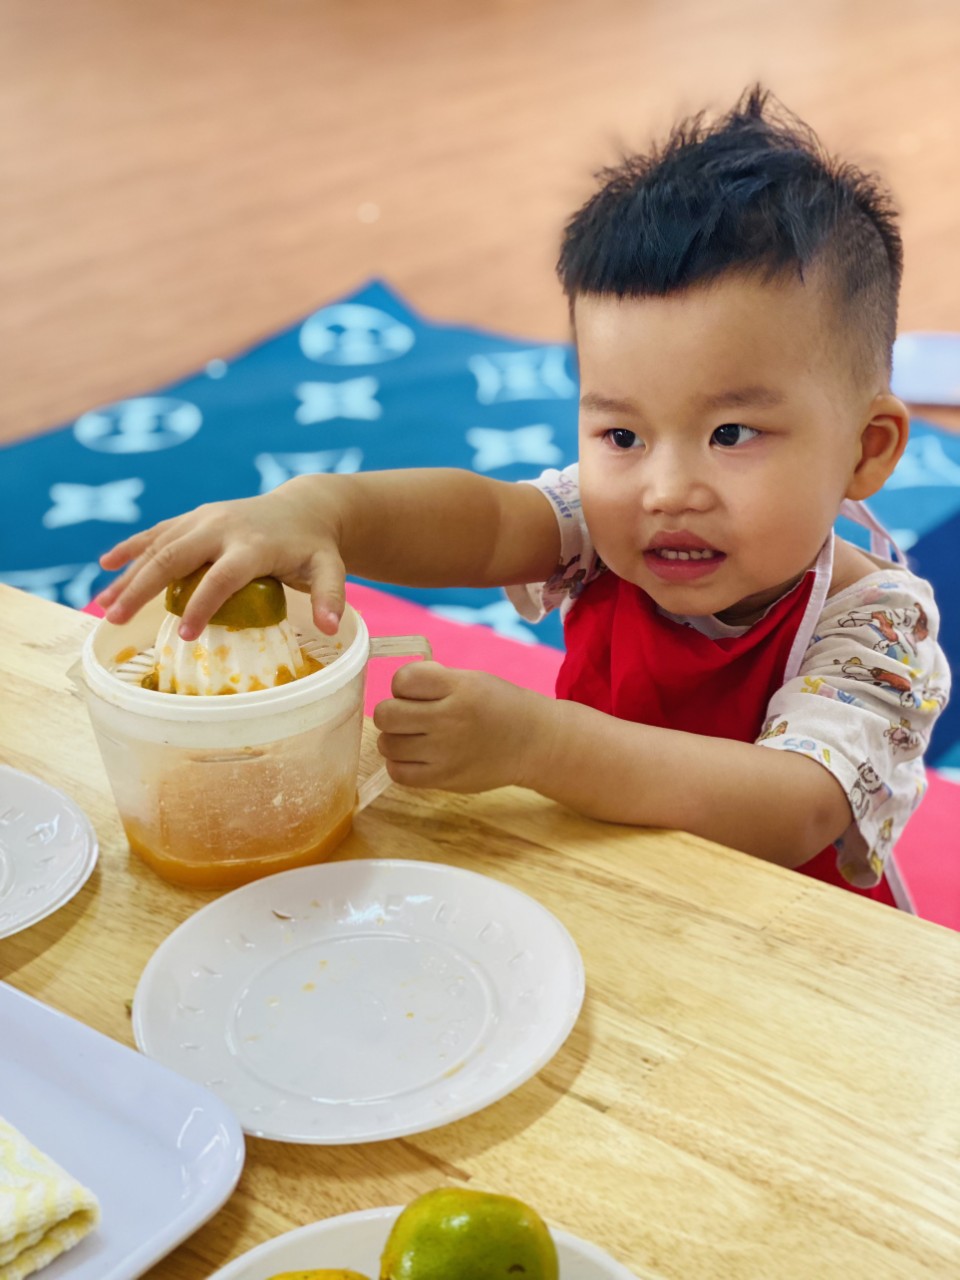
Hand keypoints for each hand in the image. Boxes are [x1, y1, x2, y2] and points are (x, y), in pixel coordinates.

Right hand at [95, 478, 346, 637]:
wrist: (305, 506)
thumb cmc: (314, 547)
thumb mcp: (329, 569)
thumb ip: (331, 596)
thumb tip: (333, 629)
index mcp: (252, 545)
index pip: (222, 577)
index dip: (202, 604)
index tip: (184, 634)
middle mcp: (222, 527)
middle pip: (175, 558)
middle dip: (142, 588)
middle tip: (116, 619)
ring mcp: (204, 519)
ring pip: (158, 546)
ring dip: (129, 575)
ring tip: (104, 606)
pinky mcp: (194, 518)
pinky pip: (157, 532)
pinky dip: (132, 548)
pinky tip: (106, 565)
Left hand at [373, 662, 551, 792]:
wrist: (532, 743)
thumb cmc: (499, 706)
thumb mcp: (472, 679)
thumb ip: (435, 680)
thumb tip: (399, 688)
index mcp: (459, 688)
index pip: (402, 679)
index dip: (403, 685)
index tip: (416, 692)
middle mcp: (450, 719)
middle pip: (386, 714)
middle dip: (392, 712)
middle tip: (409, 717)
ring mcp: (445, 752)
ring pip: (387, 744)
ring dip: (394, 739)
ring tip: (413, 738)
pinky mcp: (444, 778)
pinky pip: (398, 773)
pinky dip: (399, 764)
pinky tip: (415, 757)